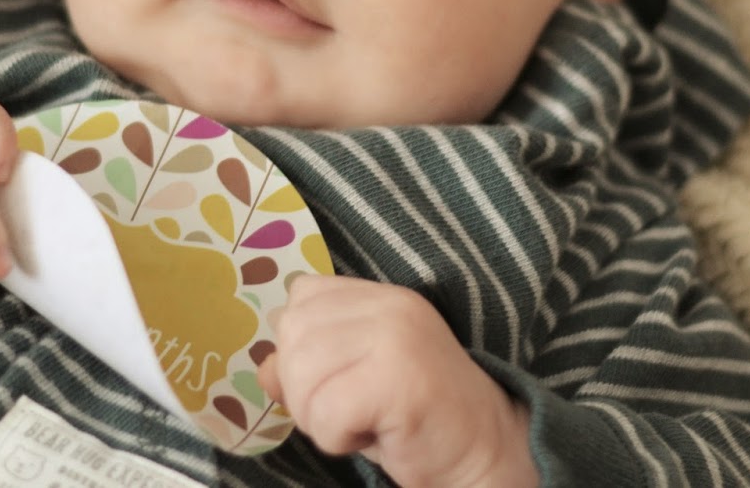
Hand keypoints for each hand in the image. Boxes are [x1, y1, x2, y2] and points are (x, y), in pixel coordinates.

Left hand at [256, 275, 538, 487]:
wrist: (485, 453)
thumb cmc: (414, 420)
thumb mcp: (353, 381)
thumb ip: (308, 365)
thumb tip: (264, 369)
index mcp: (379, 296)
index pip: (301, 297)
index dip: (303, 347)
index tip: (340, 379)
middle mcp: (388, 304)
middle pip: (292, 335)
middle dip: (304, 388)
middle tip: (351, 411)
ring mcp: (395, 336)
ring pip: (301, 373)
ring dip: (319, 416)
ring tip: (363, 422)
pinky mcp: (398, 377)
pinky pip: (325, 411)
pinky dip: (337, 437)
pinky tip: (374, 435)